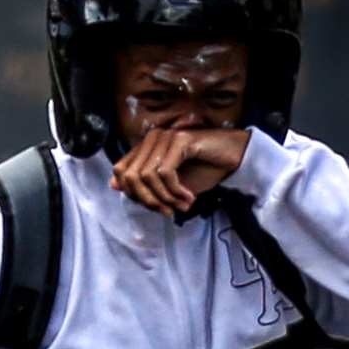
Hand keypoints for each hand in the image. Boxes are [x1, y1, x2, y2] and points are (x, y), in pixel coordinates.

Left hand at [111, 125, 248, 216]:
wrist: (234, 158)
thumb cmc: (204, 169)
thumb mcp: (171, 185)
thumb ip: (145, 185)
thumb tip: (114, 185)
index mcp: (146, 147)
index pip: (121, 172)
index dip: (133, 195)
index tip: (157, 208)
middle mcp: (152, 138)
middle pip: (130, 176)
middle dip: (148, 200)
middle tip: (169, 211)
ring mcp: (165, 137)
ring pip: (146, 176)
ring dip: (164, 197)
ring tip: (181, 205)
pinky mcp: (180, 140)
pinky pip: (165, 172)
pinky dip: (175, 191)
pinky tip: (189, 197)